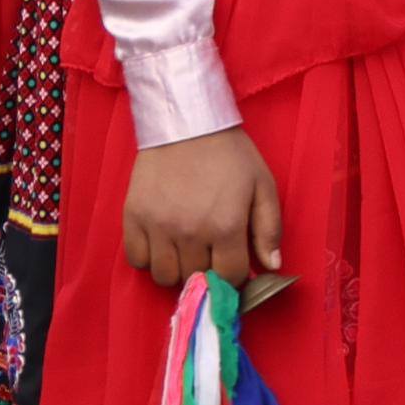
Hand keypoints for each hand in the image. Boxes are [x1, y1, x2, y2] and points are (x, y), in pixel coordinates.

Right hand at [120, 127, 280, 288]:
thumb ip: (269, 228)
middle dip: (206, 270)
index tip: (232, 262)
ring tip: (186, 249)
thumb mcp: (262, 186)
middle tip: (209, 251)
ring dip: (177, 269)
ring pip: (164, 277)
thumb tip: (272, 266)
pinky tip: (162, 242)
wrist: (188, 125)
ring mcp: (158, 226)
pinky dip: (149, 258)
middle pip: (195, 278)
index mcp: (225, 226)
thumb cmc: (230, 155)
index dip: (234, 274)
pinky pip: (136, 260)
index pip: (229, 277)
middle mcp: (189, 232)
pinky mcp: (132, 218)